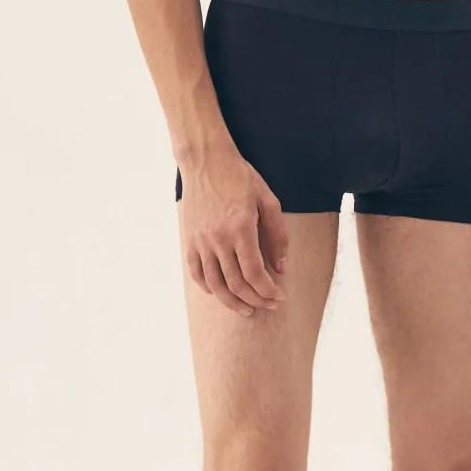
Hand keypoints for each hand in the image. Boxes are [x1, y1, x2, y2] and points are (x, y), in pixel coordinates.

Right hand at [179, 146, 288, 317]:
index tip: (279, 297)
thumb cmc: (240, 177)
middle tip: (269, 305)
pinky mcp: (189, 240)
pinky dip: (210, 288)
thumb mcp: (268, 200)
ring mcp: (200, 241)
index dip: (268, 291)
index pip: (255, 273)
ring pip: (215, 284)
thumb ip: (277, 235)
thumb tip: (281, 267)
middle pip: (236, 283)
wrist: (206, 161)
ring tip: (247, 309)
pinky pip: (197, 273)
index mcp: (240, 228)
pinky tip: (222, 293)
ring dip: (233, 302)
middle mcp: (218, 239)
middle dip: (256, 300)